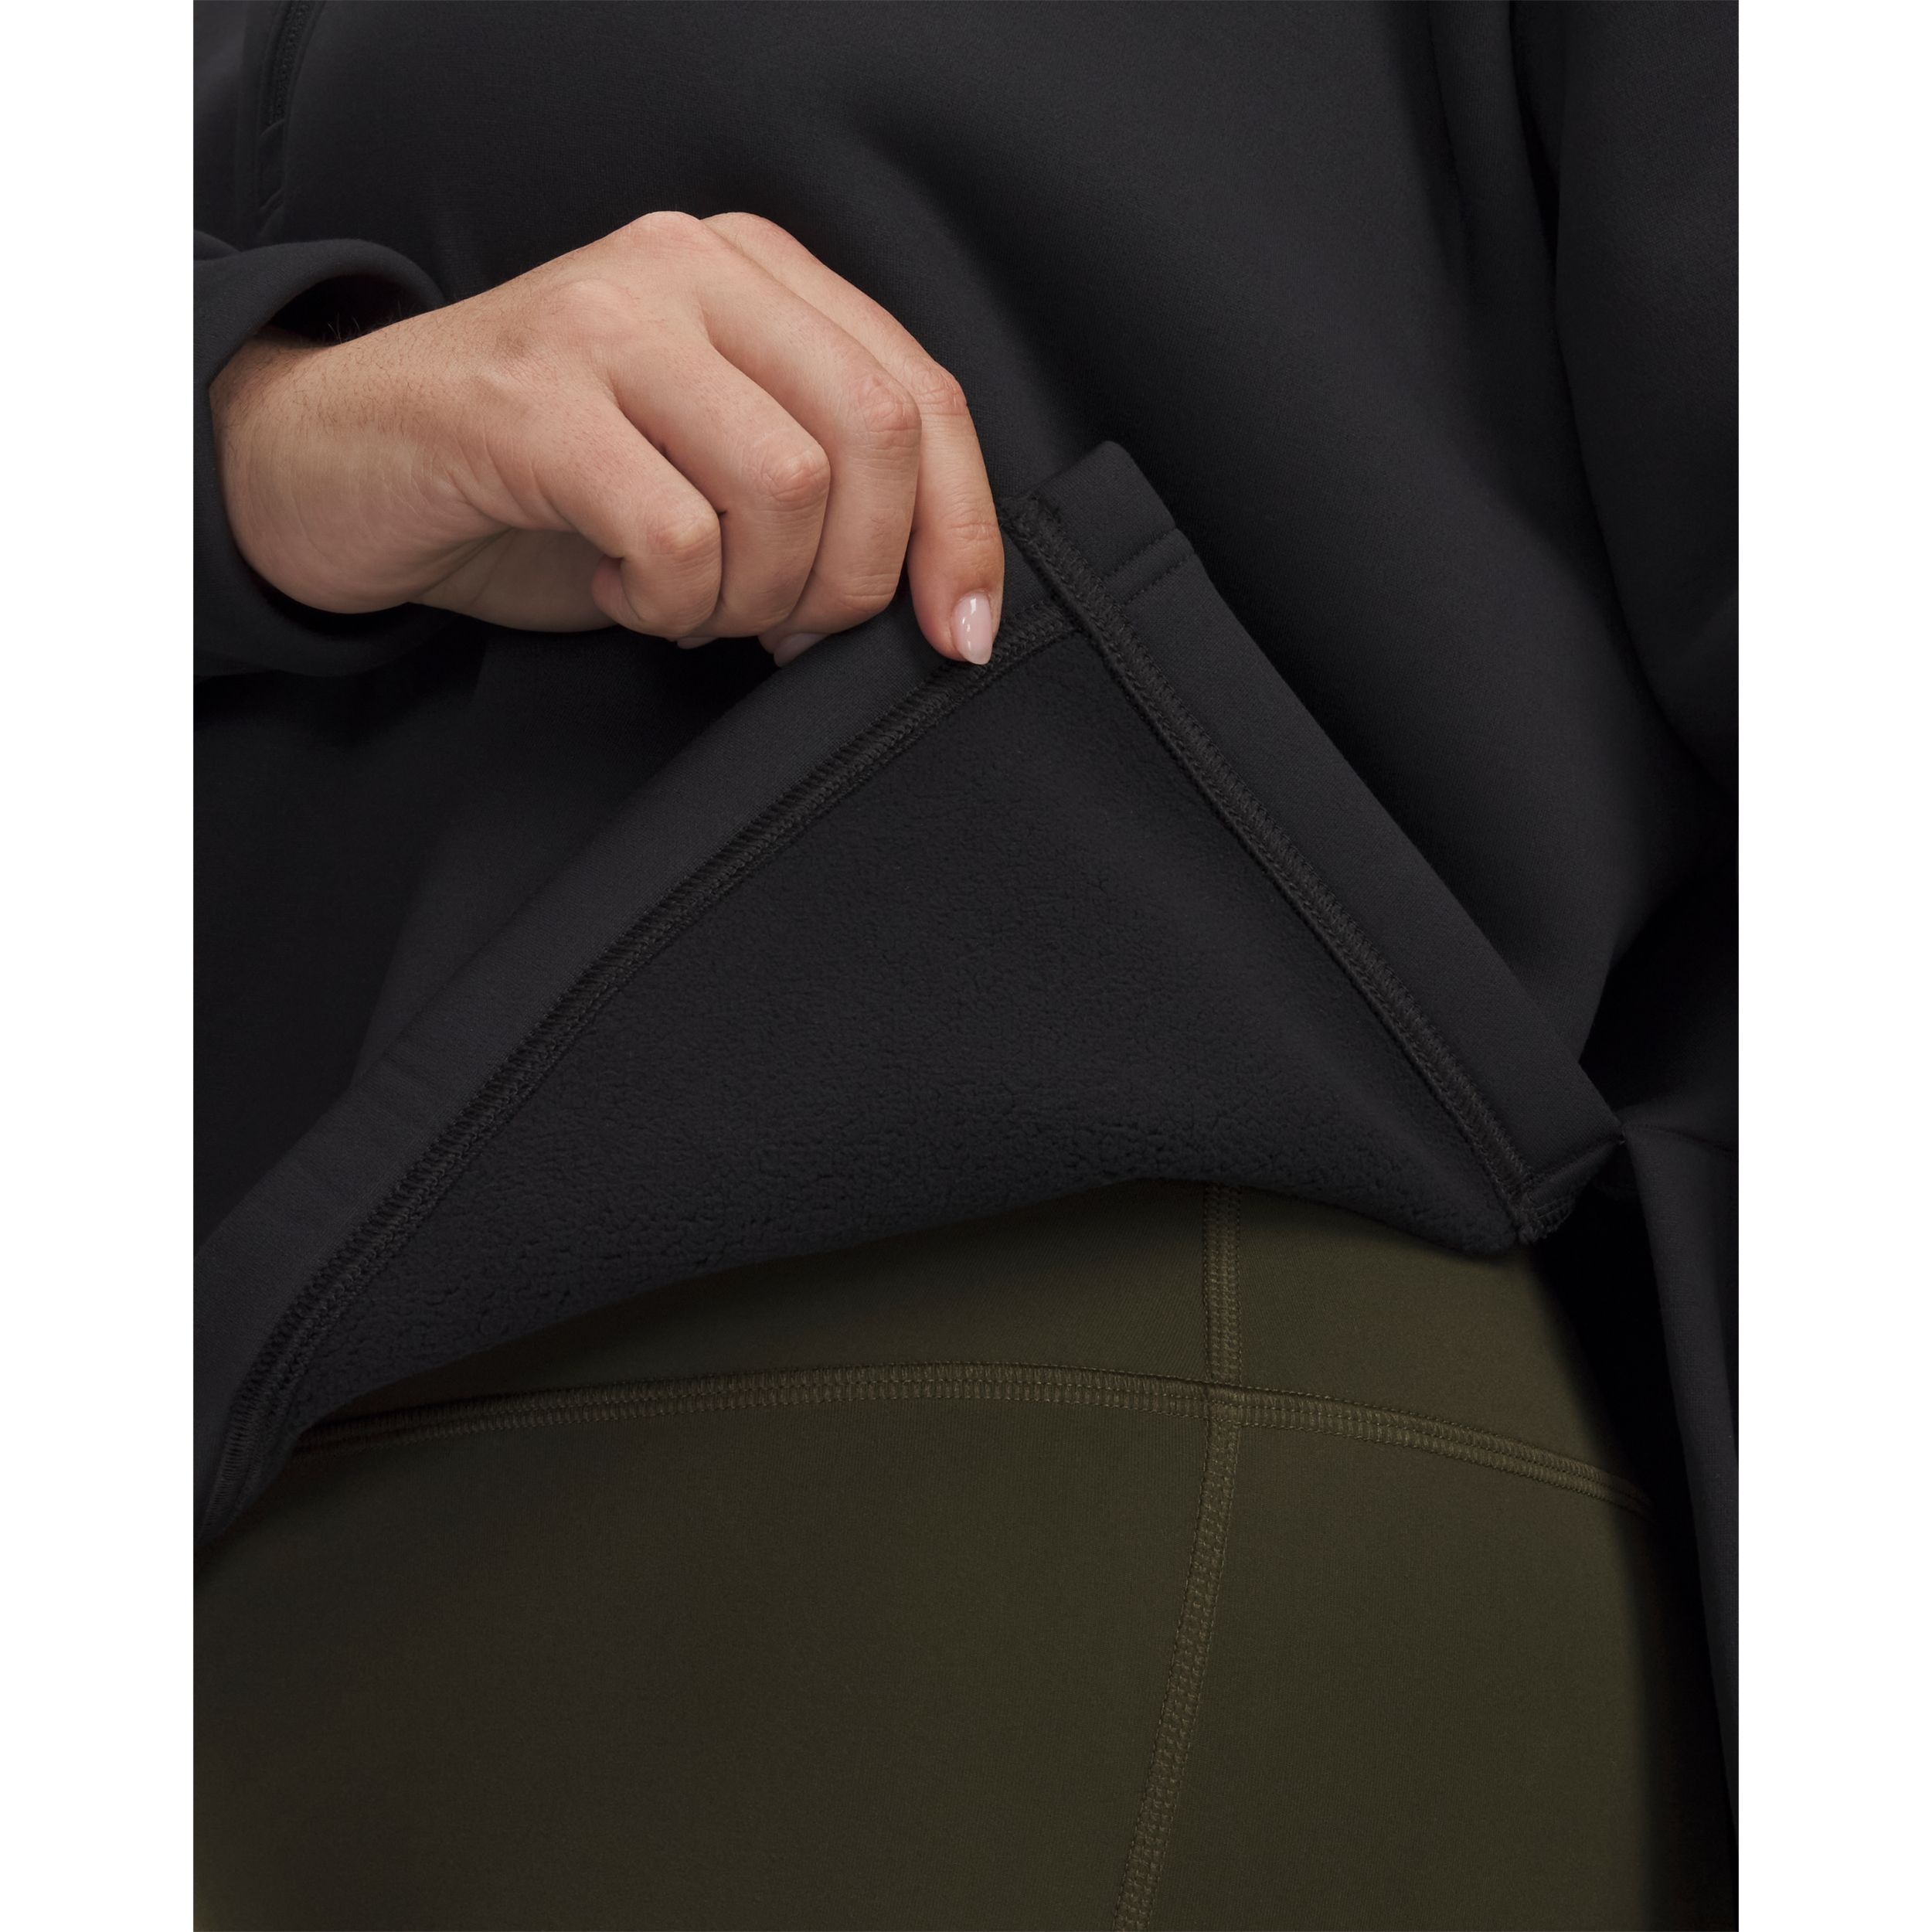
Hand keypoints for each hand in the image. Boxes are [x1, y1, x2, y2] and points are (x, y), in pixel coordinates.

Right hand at [210, 212, 1003, 664]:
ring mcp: (607, 324)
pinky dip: (668, 603)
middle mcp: (689, 269)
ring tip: (687, 602)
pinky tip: (619, 590)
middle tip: (782, 629)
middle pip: (875, 436)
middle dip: (855, 578)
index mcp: (754, 272)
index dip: (962, 532)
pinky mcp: (532, 403)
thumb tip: (935, 593)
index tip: (956, 635)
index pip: (922, 397)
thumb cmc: (547, 478)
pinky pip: (676, 537)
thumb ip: (821, 480)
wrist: (343, 460)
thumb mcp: (709, 457)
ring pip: (787, 489)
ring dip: (753, 597)